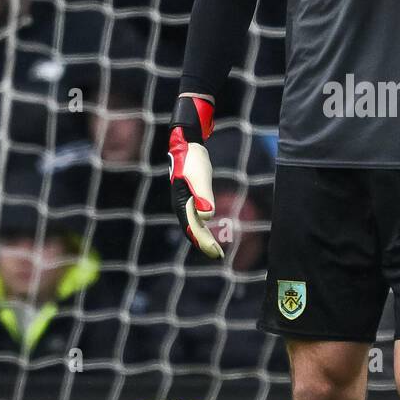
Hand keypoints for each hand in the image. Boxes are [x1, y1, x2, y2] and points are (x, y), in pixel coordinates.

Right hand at [168, 95, 223, 258]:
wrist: (187, 143)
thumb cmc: (192, 158)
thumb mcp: (199, 175)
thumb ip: (203, 194)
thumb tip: (206, 215)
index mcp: (181, 202)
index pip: (192, 227)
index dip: (203, 241)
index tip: (215, 252)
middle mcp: (181, 204)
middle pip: (193, 229)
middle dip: (204, 243)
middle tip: (218, 256)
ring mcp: (185, 200)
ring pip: (194, 224)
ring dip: (204, 237)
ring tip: (215, 249)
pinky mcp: (191, 195)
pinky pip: (197, 215)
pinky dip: (204, 225)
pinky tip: (209, 229)